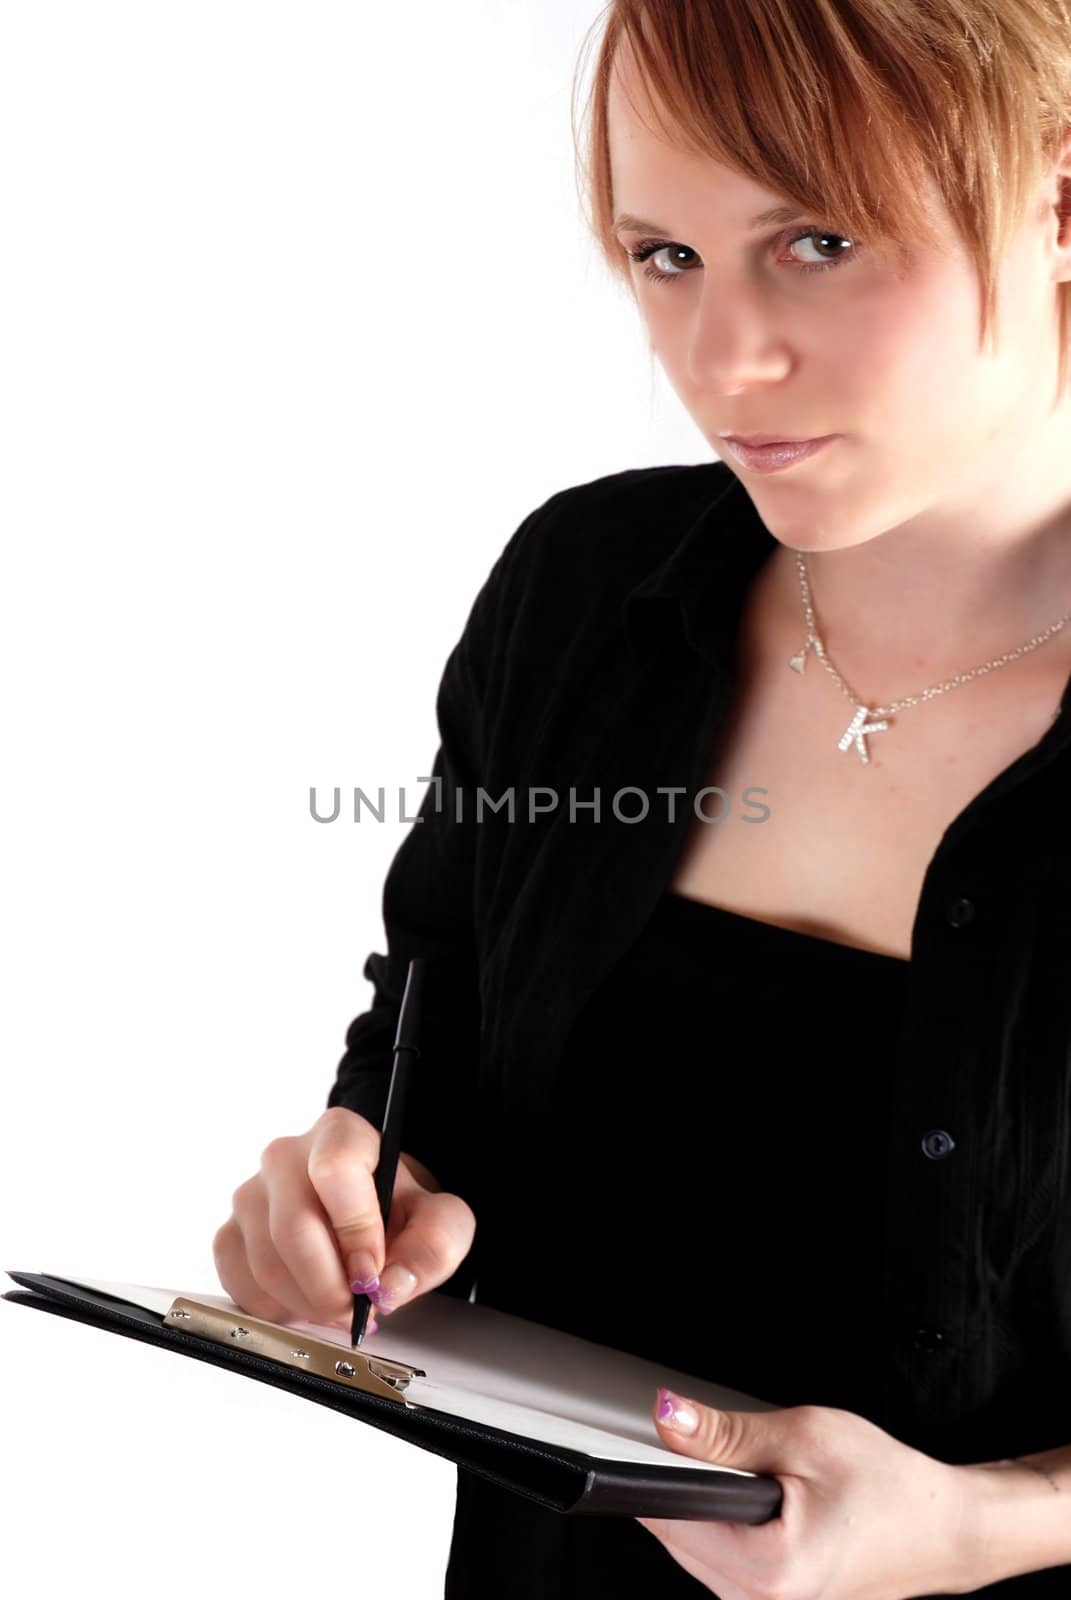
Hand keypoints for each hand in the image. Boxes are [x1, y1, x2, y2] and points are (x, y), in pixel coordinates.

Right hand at [213, 1106, 475, 1332]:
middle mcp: (286, 1155)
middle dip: (329, 1286)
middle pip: (292, 1226)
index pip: (335, 1168)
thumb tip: (390, 1284)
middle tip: (356, 1310)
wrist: (369, 1218)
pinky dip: (276, 1309)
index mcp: (341, 1134)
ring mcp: (250, 1194)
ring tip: (338, 1306)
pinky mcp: (229, 1233)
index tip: (373, 1273)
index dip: (355, 1228)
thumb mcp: (441, 1222)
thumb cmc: (400, 1213)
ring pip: (265, 1263)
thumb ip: (434, 1245)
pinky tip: (304, 1301)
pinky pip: (239, 1283)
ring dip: (307, 1304)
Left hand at [635, 1391, 980, 1598]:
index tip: (653, 1439)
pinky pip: (720, 1564)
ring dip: (705, 1508)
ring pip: (695, 1551)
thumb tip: (665, 1417)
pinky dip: (724, 1527)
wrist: (943, 1528)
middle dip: (684, 1485)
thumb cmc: (889, 1484)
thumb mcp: (804, 1436)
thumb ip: (725, 1432)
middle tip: (725, 1449)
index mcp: (768, 1568)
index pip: (670, 1518)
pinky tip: (757, 1504)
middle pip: (676, 1537)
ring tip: (755, 1477)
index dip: (654, 1468)